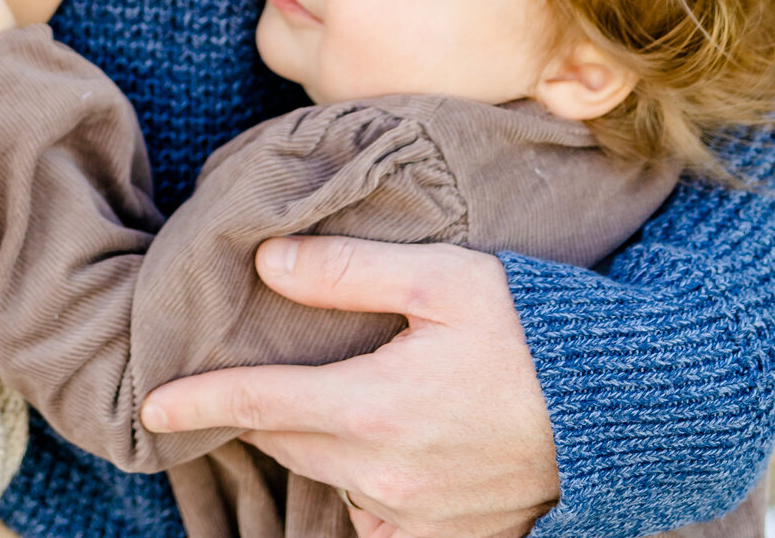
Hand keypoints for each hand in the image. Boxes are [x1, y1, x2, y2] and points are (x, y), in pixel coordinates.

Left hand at [140, 239, 558, 537]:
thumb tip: (267, 264)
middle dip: (258, 414)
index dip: (202, 402)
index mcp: (377, 410)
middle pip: (291, 444)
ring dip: (315, 442)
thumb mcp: (440, 277)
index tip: (153, 405)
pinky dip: (363, 477)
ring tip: (322, 395)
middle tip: (233, 379)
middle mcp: (388, 477)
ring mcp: (419, 516)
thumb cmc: (531, 328)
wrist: (621, 406)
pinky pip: (378, 512)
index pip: (263, 406)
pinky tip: (384, 436)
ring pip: (333, 479)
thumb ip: (346, 272)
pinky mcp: (449, 535)